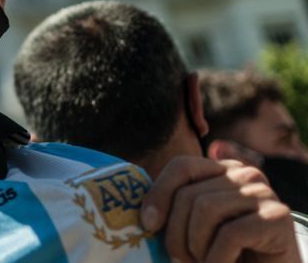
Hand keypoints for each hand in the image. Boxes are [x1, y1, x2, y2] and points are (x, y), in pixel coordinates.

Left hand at [141, 156, 298, 262]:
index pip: (181, 166)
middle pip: (189, 194)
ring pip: (206, 210)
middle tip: (181, 260)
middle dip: (176, 234)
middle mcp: (244, 174)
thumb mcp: (197, 226)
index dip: (159, 193)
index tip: (148, 224)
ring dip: (197, 248)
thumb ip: (177, 208)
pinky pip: (230, 233)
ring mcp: (263, 192)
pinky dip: (217, 259)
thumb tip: (143, 211)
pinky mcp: (277, 216)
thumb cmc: (228, 252)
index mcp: (221, 170)